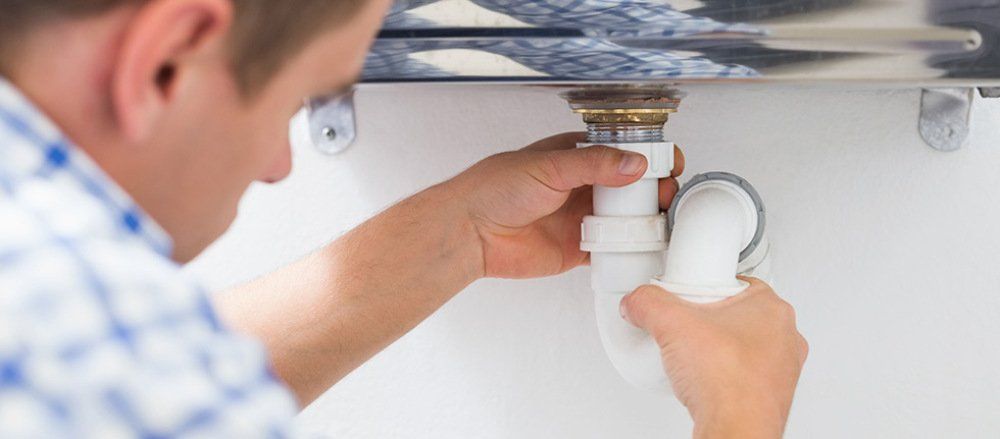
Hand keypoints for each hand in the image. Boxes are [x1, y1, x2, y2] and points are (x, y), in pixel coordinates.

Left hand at [445, 132, 684, 278]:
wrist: (469, 232)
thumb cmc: (494, 189)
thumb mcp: (549, 166)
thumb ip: (594, 164)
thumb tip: (635, 164)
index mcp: (576, 156)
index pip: (624, 152)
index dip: (650, 157)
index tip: (670, 164)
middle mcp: (583, 186)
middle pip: (633, 188)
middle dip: (655, 191)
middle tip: (665, 197)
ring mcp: (582, 218)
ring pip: (628, 219)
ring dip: (647, 221)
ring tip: (660, 222)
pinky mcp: (578, 249)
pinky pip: (613, 249)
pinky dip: (630, 250)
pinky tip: (644, 248)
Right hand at [620, 278, 807, 438]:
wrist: (736, 430)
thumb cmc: (727, 382)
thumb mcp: (670, 324)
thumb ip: (648, 303)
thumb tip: (637, 302)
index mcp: (773, 308)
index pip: (736, 282)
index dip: (706, 287)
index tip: (688, 297)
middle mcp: (786, 336)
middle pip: (737, 314)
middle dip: (710, 319)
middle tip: (687, 327)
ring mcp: (782, 368)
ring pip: (743, 345)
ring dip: (718, 349)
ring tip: (694, 356)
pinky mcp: (772, 394)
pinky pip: (744, 374)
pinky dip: (724, 376)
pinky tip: (705, 381)